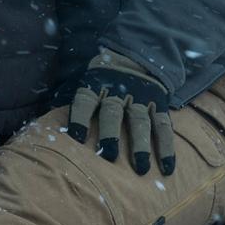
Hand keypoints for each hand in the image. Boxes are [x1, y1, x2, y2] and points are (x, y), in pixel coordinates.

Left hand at [68, 49, 175, 175]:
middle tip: (109, 157)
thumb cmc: (104, 79)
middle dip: (111, 135)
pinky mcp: (158, 103)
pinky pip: (163, 125)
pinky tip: (167, 167)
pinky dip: (166, 147)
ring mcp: (140, 98)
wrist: (135, 56)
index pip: (85, 101)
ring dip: (140, 145)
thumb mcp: (89, 80)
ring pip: (139, 121)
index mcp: (96, 86)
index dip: (79, 117)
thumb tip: (57, 128)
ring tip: (141, 168)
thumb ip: (79, 102)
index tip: (76, 137)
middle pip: (112, 114)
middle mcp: (117, 92)